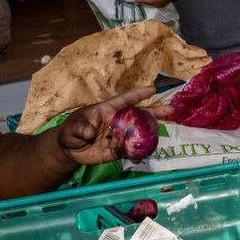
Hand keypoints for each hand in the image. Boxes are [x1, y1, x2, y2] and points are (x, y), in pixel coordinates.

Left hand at [56, 87, 172, 164]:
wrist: (69, 150)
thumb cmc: (70, 132)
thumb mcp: (71, 128)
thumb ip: (80, 128)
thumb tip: (89, 133)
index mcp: (106, 110)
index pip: (124, 100)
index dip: (137, 95)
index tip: (152, 89)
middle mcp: (117, 121)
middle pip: (138, 115)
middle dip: (155, 111)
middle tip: (171, 109)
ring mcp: (119, 135)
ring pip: (138, 131)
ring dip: (152, 130)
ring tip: (168, 127)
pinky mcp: (118, 150)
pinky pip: (131, 149)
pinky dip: (141, 149)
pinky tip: (152, 148)